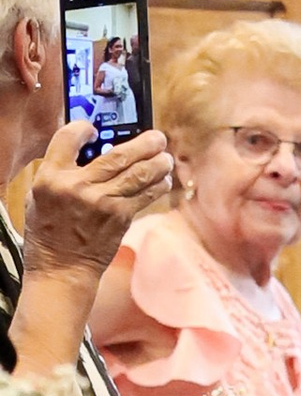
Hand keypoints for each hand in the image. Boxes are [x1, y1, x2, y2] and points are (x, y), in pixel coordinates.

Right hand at [23, 121, 172, 284]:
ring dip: (158, 161)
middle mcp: (77, 186)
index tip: (94, 128)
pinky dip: (158, 184)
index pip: (68, 137)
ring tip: (165, 156)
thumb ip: (60, 171)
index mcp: (51, 178)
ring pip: (139, 172)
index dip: (84, 127)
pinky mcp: (121, 217)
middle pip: (117, 153)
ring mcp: (102, 202)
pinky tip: (162, 179)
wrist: (61, 268)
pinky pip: (146, 194)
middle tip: (157, 137)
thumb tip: (92, 148)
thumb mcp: (40, 195)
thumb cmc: (50, 231)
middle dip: (144, 142)